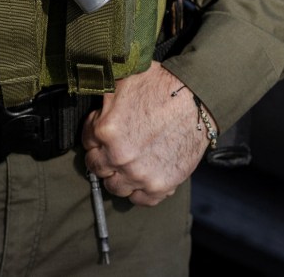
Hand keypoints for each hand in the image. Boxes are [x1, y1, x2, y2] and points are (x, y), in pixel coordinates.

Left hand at [81, 61, 214, 205]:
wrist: (197, 99)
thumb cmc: (160, 87)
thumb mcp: (120, 84)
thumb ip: (100, 105)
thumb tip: (92, 114)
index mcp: (105, 132)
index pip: (86, 143)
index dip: (95, 136)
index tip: (105, 134)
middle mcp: (120, 157)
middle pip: (97, 169)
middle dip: (103, 158)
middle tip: (115, 150)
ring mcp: (140, 175)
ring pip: (115, 188)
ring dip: (118, 177)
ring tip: (128, 165)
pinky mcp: (162, 185)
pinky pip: (141, 200)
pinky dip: (139, 192)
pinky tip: (142, 179)